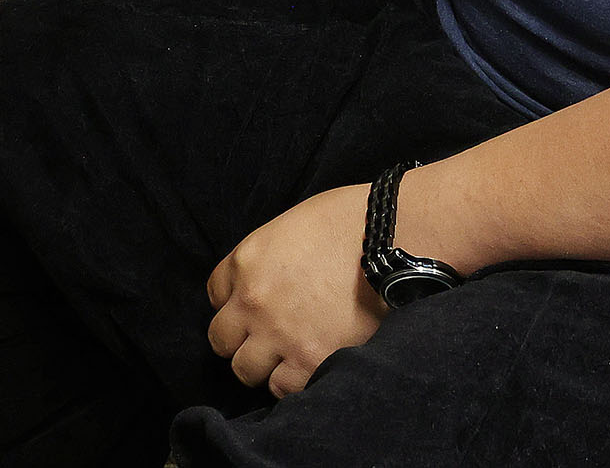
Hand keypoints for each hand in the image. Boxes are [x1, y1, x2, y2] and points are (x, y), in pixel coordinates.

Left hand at [205, 185, 383, 398]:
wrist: (394, 238)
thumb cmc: (350, 222)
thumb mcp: (292, 226)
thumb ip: (269, 259)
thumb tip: (269, 280)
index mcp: (247, 261)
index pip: (215, 294)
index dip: (235, 302)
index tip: (254, 307)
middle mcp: (253, 301)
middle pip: (221, 339)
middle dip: (241, 339)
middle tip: (267, 337)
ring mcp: (279, 334)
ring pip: (245, 369)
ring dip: (264, 364)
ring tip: (288, 355)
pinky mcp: (310, 360)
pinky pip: (282, 388)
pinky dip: (292, 381)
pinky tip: (309, 366)